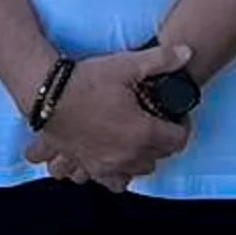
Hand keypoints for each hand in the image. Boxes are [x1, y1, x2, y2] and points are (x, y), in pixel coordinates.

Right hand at [22, 44, 193, 190]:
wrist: (46, 95)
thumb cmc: (87, 81)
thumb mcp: (126, 64)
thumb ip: (161, 59)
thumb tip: (189, 53)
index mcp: (142, 133)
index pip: (178, 140)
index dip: (182, 126)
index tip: (176, 115)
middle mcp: (127, 156)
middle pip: (158, 158)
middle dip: (161, 141)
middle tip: (156, 121)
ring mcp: (106, 165)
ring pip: (136, 172)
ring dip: (140, 160)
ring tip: (136, 141)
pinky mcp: (87, 167)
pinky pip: (109, 182)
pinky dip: (115, 173)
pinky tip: (113, 158)